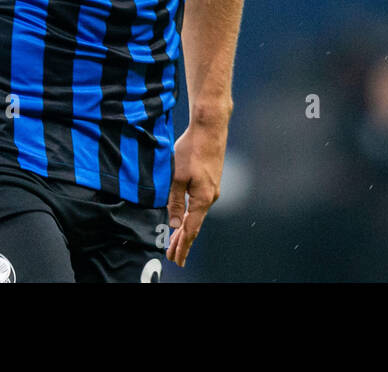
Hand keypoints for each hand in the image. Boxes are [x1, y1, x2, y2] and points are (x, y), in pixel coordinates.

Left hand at [165, 121, 226, 266]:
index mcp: (203, 198)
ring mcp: (213, 189)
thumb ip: (175, 201)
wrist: (210, 128)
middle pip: (195, 225)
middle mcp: (211, 197)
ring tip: (176, 241)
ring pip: (198, 215)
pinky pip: (200, 204)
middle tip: (174, 257)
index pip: (191, 229)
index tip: (176, 259)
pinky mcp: (211, 181)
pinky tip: (186, 217)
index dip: (182, 245)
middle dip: (183, 242)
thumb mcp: (177, 176)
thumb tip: (174, 223)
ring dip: (186, 228)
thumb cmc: (193, 149)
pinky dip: (192, 215)